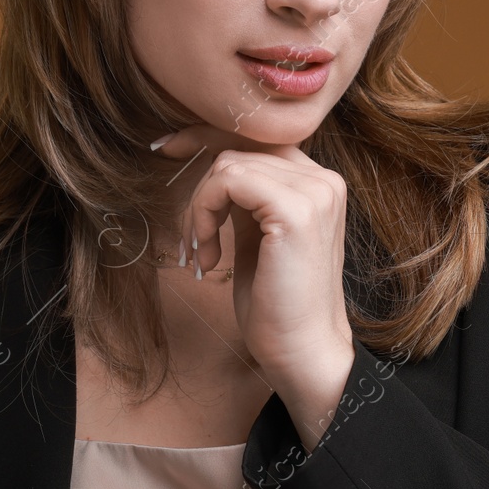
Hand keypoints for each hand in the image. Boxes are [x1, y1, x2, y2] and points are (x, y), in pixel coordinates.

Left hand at [152, 123, 355, 442]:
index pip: (258, 138)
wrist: (303, 352)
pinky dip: (204, 213)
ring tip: (202, 250)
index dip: (207, 136)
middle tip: (187, 229)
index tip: (166, 146)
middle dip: (198, 181)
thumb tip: (210, 162)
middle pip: (238, 147)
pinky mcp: (294, 210)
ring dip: (200, 207)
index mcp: (317, 183)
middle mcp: (322, 179)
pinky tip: (208, 253)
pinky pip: (227, 182)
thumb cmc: (277, 304)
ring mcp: (313, 192)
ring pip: (227, 164)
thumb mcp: (257, 236)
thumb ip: (246, 197)